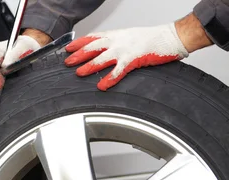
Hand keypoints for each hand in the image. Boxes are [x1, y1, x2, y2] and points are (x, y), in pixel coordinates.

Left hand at [64, 24, 188, 90]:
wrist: (172, 37)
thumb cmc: (153, 39)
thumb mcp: (130, 37)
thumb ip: (116, 43)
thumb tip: (104, 51)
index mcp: (117, 35)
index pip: (94, 37)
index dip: (79, 42)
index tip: (68, 47)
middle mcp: (119, 40)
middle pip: (93, 46)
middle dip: (79, 54)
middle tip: (67, 61)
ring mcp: (126, 49)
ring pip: (102, 58)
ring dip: (89, 66)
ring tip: (79, 73)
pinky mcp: (134, 58)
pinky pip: (119, 70)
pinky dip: (109, 78)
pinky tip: (102, 85)